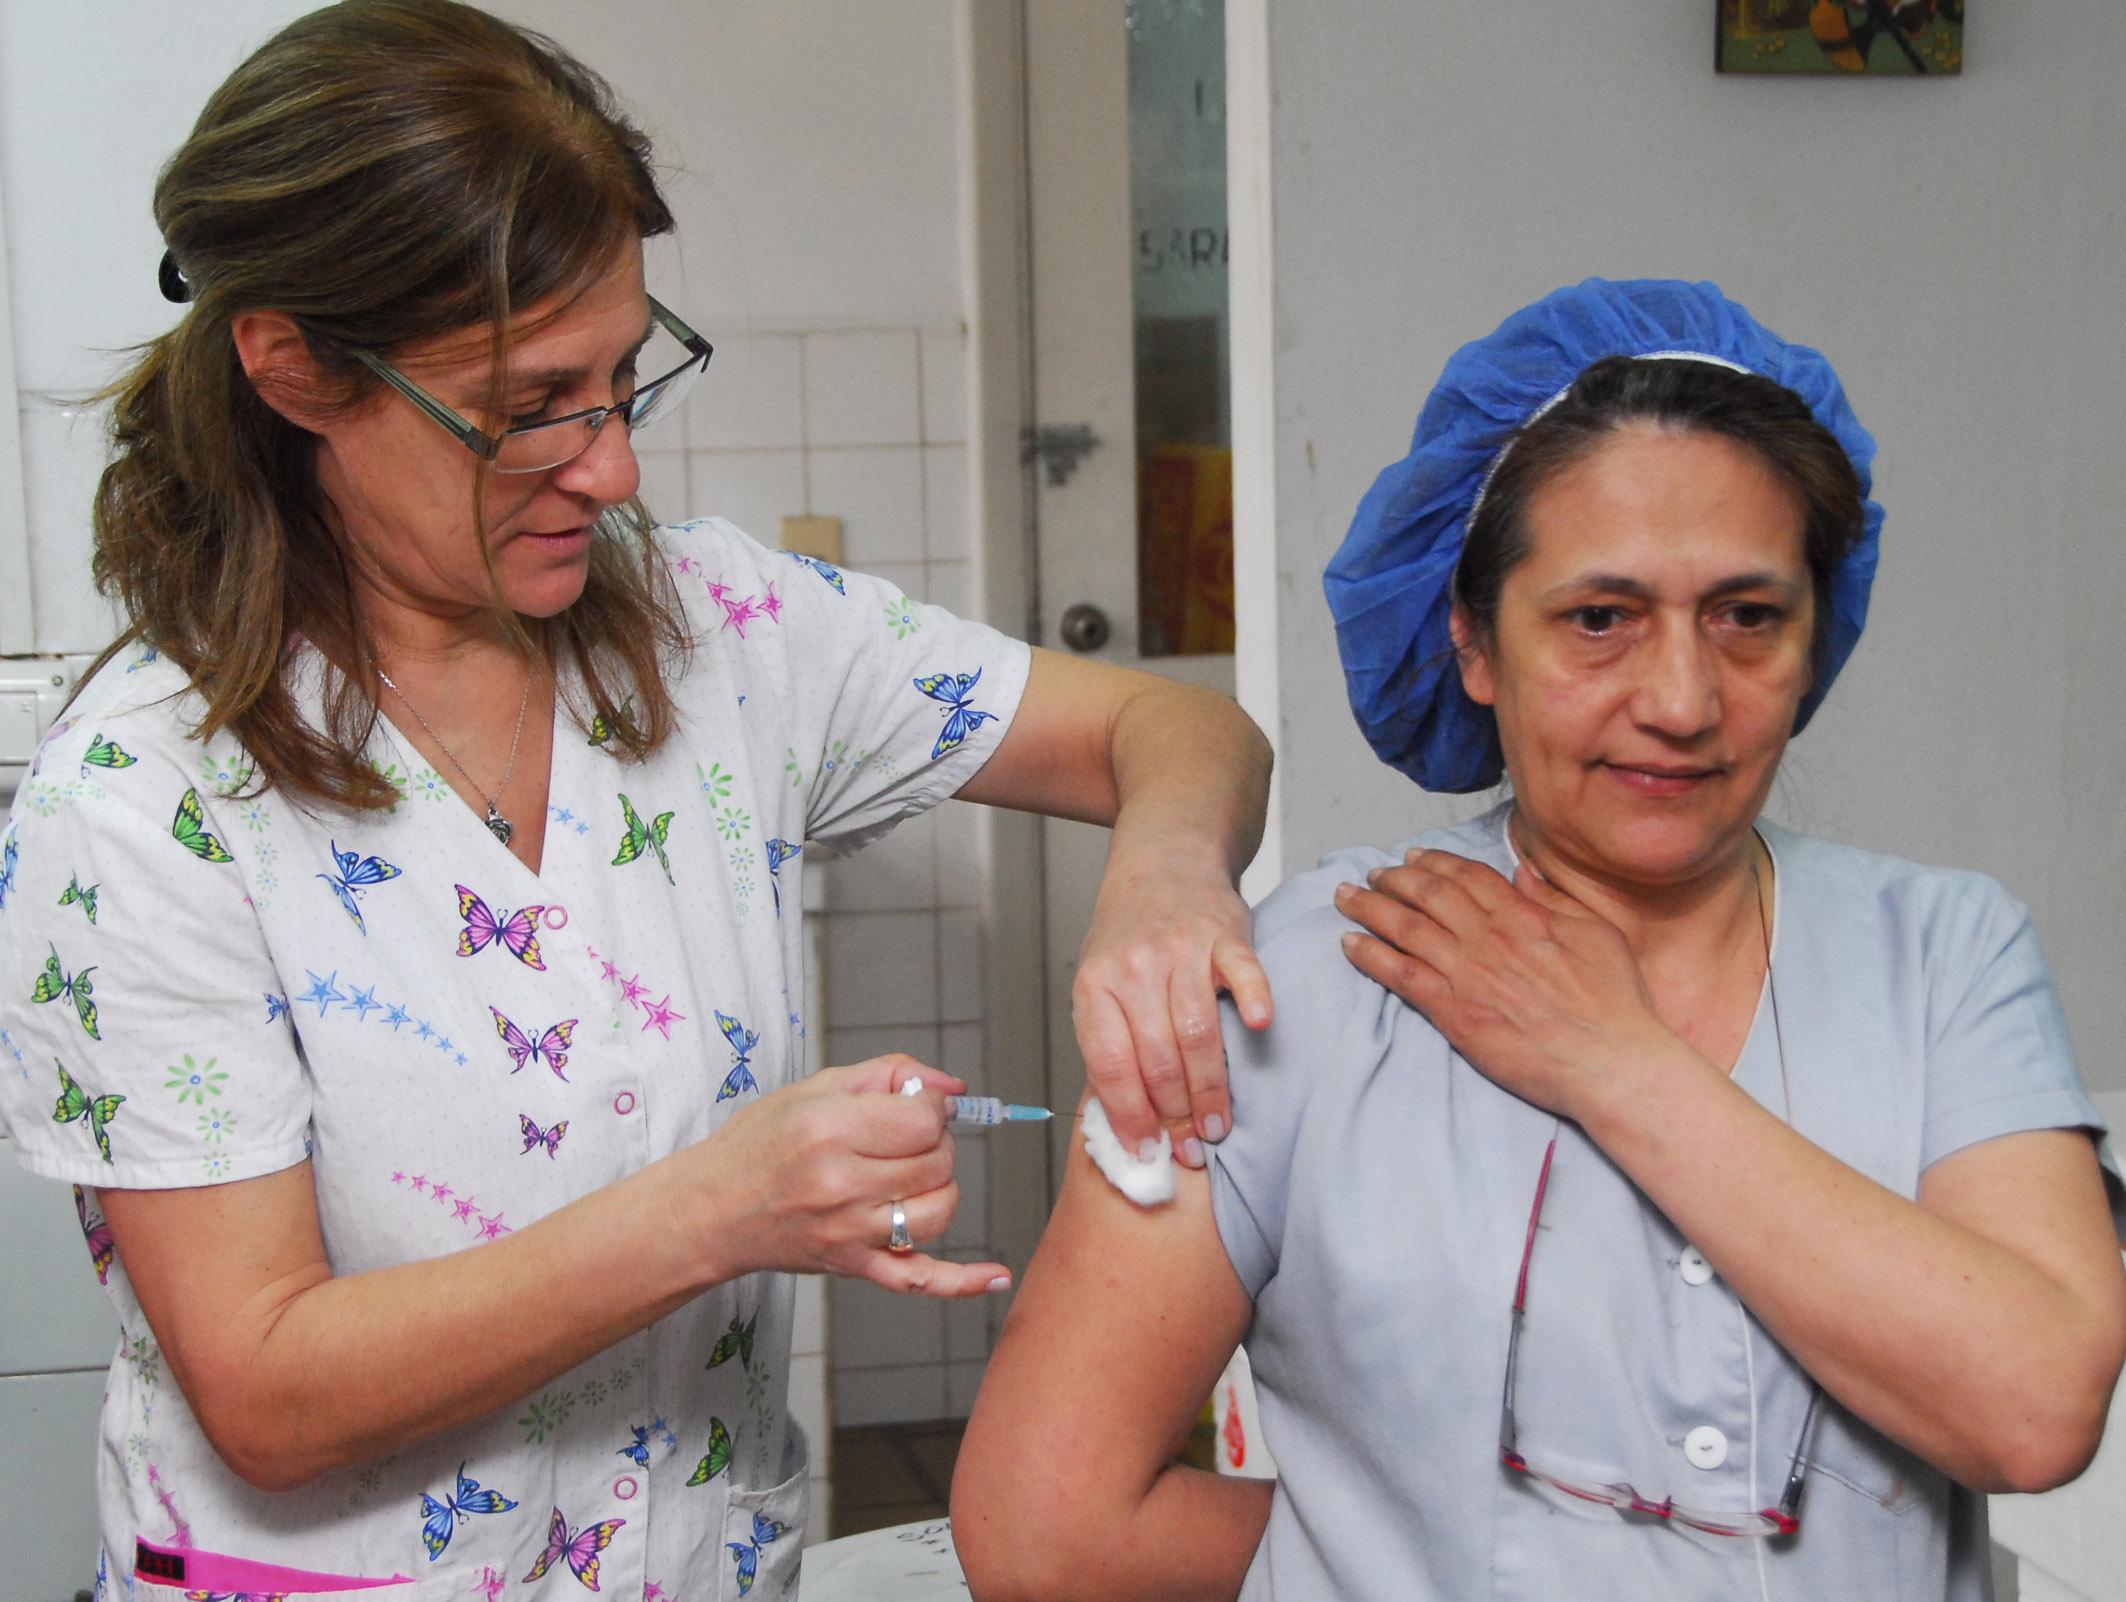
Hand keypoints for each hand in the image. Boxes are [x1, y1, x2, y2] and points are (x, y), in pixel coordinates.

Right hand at [683, 1055, 1007, 1296]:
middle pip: (937, 1163)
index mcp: (829, 1130)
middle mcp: (841, 1185)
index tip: (914, 1106)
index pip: (922, 1120)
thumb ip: (889, 1074)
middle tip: (905, 1137)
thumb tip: (954, 1088)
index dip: (930, 1108)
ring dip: (940, 1187)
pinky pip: (920, 1281)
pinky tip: (996, 1275)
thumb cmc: (759, 1143)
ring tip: (912, 1175)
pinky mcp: (853, 1267)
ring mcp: (849, 1233)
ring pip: (939, 1211)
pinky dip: (962, 1281)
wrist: (711, 1210)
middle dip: (935, 1142)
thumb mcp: (815, 1088)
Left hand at [1071, 854, 1272, 1164]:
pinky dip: (1253, 1000)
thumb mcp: (1100, 983)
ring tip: (1218, 1127)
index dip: (1130, 1117)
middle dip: (1175, 1117)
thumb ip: (1112, 1042)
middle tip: (1191, 1150)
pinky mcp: (1225, 933)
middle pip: (1157, 1059)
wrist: (1163, 861)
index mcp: (1095, 986)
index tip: (1147, 1153)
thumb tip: (1130, 1124)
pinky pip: (1242, 973)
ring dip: (1210, 1090)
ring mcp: (1180, 948)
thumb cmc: (1130, 937)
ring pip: (1196, 1032)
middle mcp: (1134, 968)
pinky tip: (1260, 1027)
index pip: (1111, 1065)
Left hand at [1332, 851, 1672, 1120]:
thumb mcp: (1596, 934)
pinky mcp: (1454, 1011)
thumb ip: (1554, 900)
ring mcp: (1468, 972)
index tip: (1412, 859)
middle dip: (1393, 879)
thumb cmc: (1613, 1002)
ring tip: (1346, 898)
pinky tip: (1350, 944)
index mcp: (1524, 915)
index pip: (1466, 876)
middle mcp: (1489, 937)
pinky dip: (1371, 955)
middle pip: (1427, 894)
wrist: (1609, 1059)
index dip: (1433, 863)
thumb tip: (1525, 873)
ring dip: (1370, 908)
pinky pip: (1401, 975)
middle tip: (1372, 875)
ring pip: (1405, 928)